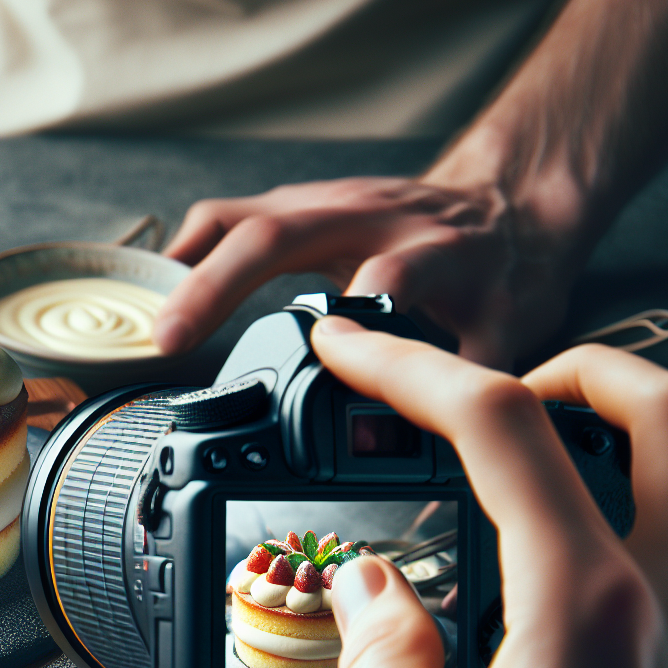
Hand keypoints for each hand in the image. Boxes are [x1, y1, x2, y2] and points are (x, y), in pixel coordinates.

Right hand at [156, 175, 579, 367]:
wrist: (507, 201)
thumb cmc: (502, 273)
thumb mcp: (513, 334)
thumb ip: (476, 389)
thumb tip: (456, 467)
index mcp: (431, 253)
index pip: (384, 280)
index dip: (350, 324)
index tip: (314, 362)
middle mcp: (370, 217)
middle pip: (279, 235)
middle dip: (217, 284)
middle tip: (172, 340)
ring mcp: (325, 204)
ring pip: (241, 218)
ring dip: (188, 270)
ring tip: (153, 327)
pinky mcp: (296, 203)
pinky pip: (228, 217)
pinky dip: (188, 252)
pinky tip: (160, 294)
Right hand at [312, 317, 667, 667]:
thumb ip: (381, 657)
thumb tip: (369, 587)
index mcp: (587, 618)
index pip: (503, 434)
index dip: (413, 371)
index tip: (356, 353)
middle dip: (574, 368)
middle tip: (494, 392)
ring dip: (630, 432)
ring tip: (543, 458)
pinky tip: (602, 550)